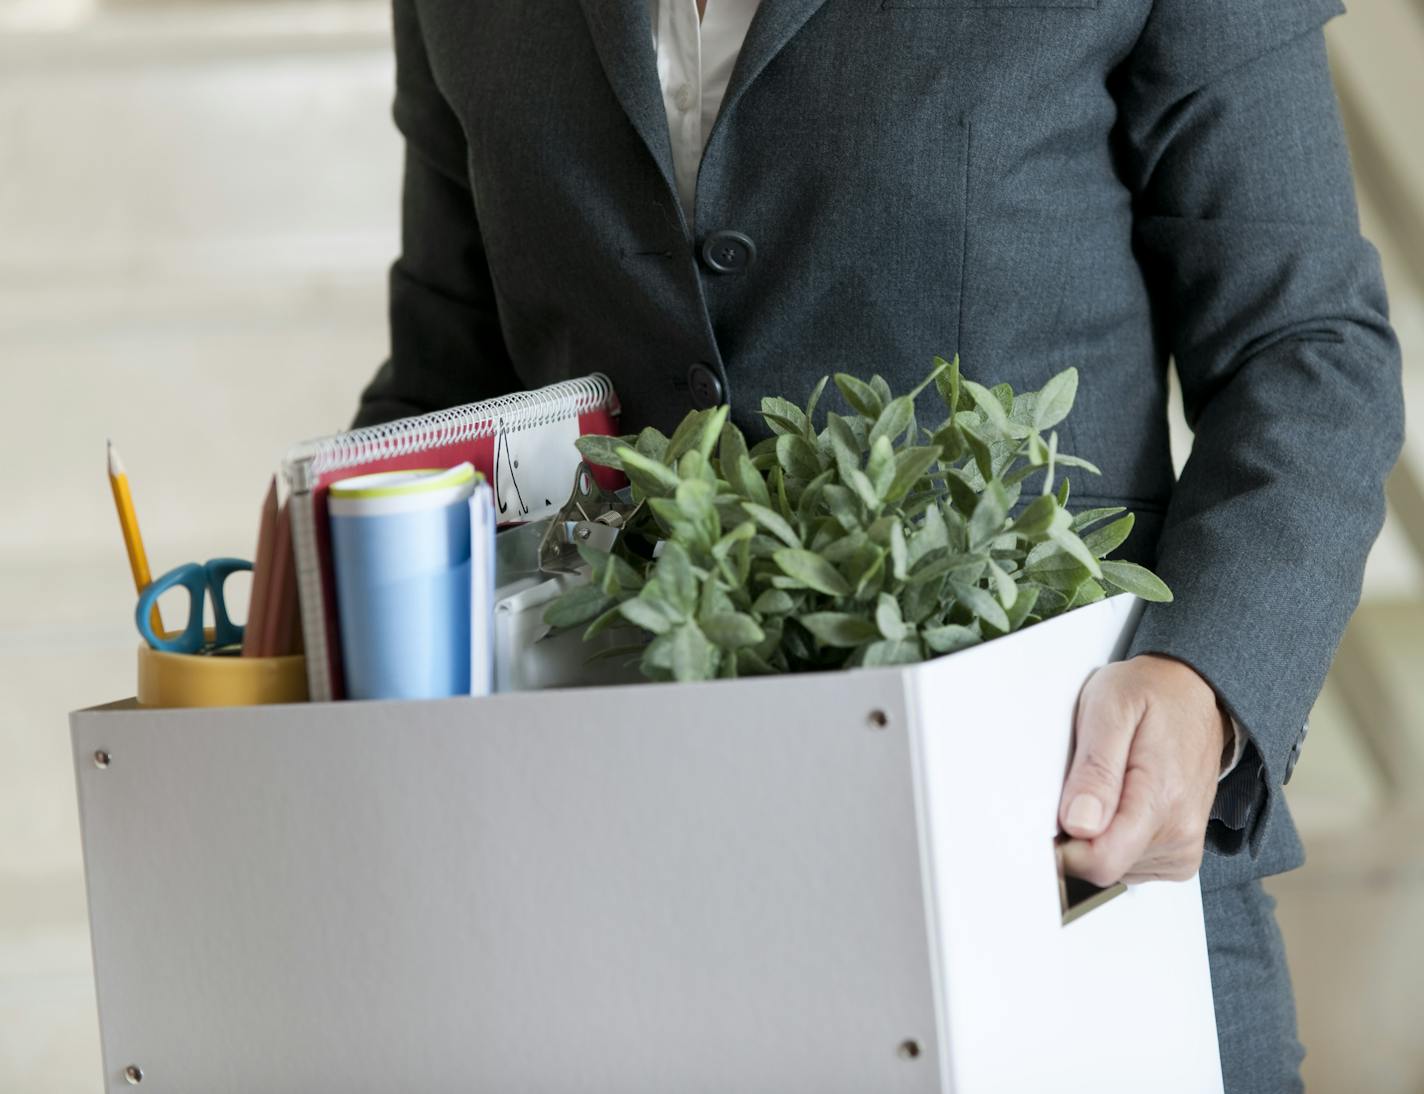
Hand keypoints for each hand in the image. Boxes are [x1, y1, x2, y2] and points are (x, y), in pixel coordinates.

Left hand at [1058, 654, 1228, 885]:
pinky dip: (1117, 839)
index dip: (1065, 848)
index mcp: (1161, 800)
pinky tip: (1121, 802)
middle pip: (1104, 868)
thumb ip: (1095, 770)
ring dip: (1099, 835)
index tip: (1053, 816)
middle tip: (1084, 783)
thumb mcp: (1110, 710)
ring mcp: (1185, 846)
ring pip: (1116, 869)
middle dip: (1080, 834)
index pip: (1100, 862)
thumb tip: (1078, 825)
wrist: (1194, 692)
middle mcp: (1181, 832)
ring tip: (1110, 785)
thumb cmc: (1151, 695)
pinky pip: (1133, 865)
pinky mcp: (1182, 852)